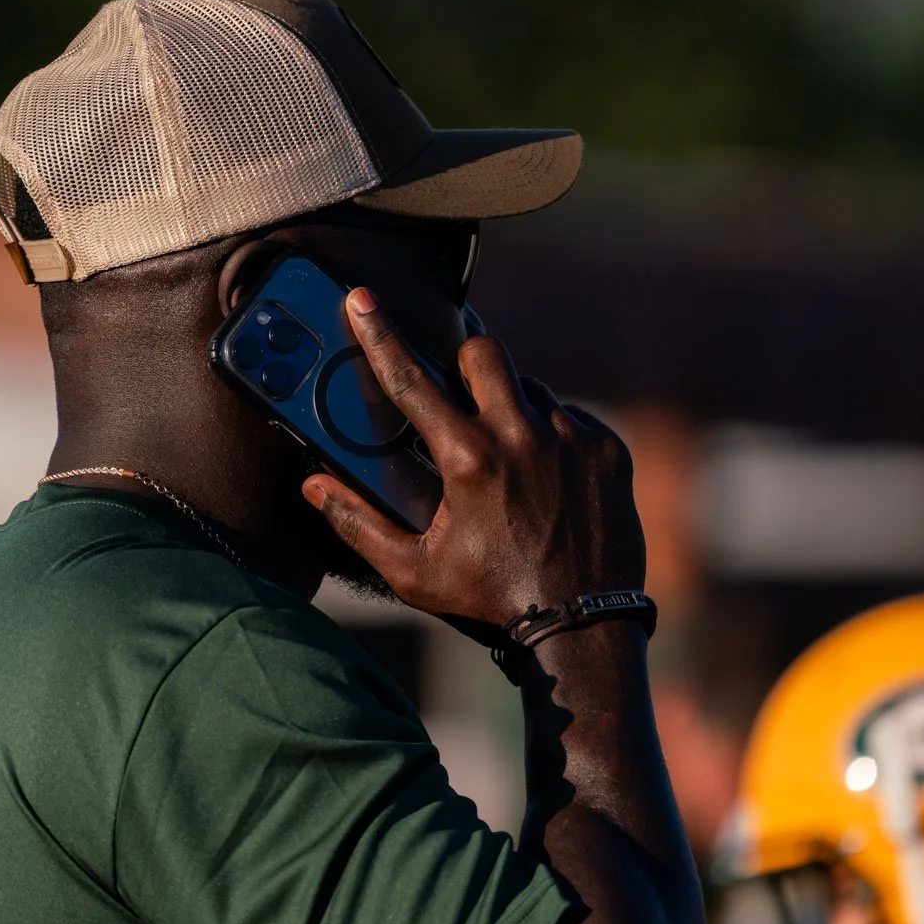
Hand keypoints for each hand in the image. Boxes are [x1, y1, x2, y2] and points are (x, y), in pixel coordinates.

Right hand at [302, 286, 646, 634]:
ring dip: (510, 407)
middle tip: (456, 391)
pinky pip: (572, 417)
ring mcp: (572, 438)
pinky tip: (546, 477)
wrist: (583, 625)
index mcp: (468, 460)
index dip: (379, 334)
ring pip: (530, 387)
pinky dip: (553, 435)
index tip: (360, 299)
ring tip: (506, 457)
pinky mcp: (608, 448)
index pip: (411, 380)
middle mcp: (522, 436)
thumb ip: (359, 524)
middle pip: (482, 352)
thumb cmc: (491, 600)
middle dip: (463, 361)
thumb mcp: (414, 572)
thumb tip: (315, 486)